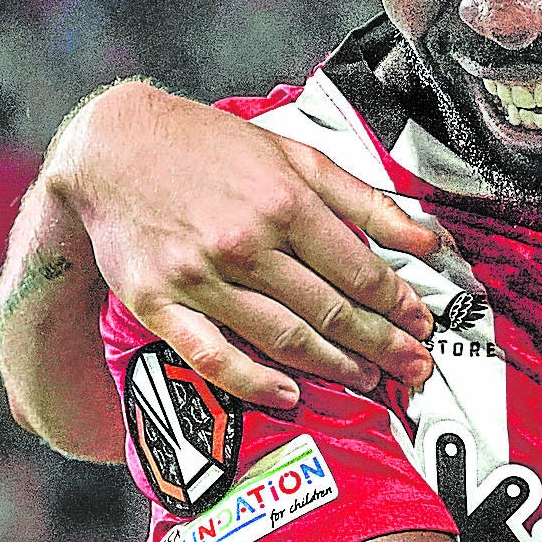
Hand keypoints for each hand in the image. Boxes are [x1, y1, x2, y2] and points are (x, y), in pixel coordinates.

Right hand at [48, 81, 439, 405]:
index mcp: (285, 203)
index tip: (421, 324)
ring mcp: (199, 278)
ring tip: (367, 378)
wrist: (115, 146)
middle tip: (413, 366)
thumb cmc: (210, 148)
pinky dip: (253, 381)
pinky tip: (289, 394)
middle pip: (330, 311)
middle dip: (381, 344)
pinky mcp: (157, 303)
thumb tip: (426, 239)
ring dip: (333, 366)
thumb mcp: (297, 155)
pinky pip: (212, 355)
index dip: (398, 304)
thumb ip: (365, 201)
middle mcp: (245, 244)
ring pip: (283, 337)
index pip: (359, 272)